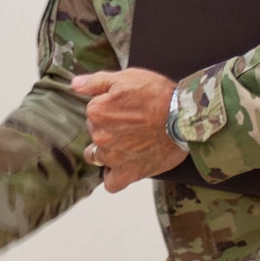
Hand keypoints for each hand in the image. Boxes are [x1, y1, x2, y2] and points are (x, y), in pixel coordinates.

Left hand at [72, 68, 187, 192]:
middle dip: (108, 129)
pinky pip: (111, 183)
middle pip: (94, 133)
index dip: (108, 108)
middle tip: (130, 125)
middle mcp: (100, 136)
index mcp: (96, 112)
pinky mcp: (128, 173)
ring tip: (127, 145)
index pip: (93, 112)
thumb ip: (96, 81)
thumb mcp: (127, 77)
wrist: (184, 118)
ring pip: (98, 157)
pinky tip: (122, 167)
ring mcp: (112, 157)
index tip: (125, 108)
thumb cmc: (159, 95)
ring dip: (107, 152)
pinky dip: (114, 177)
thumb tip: (74, 85)